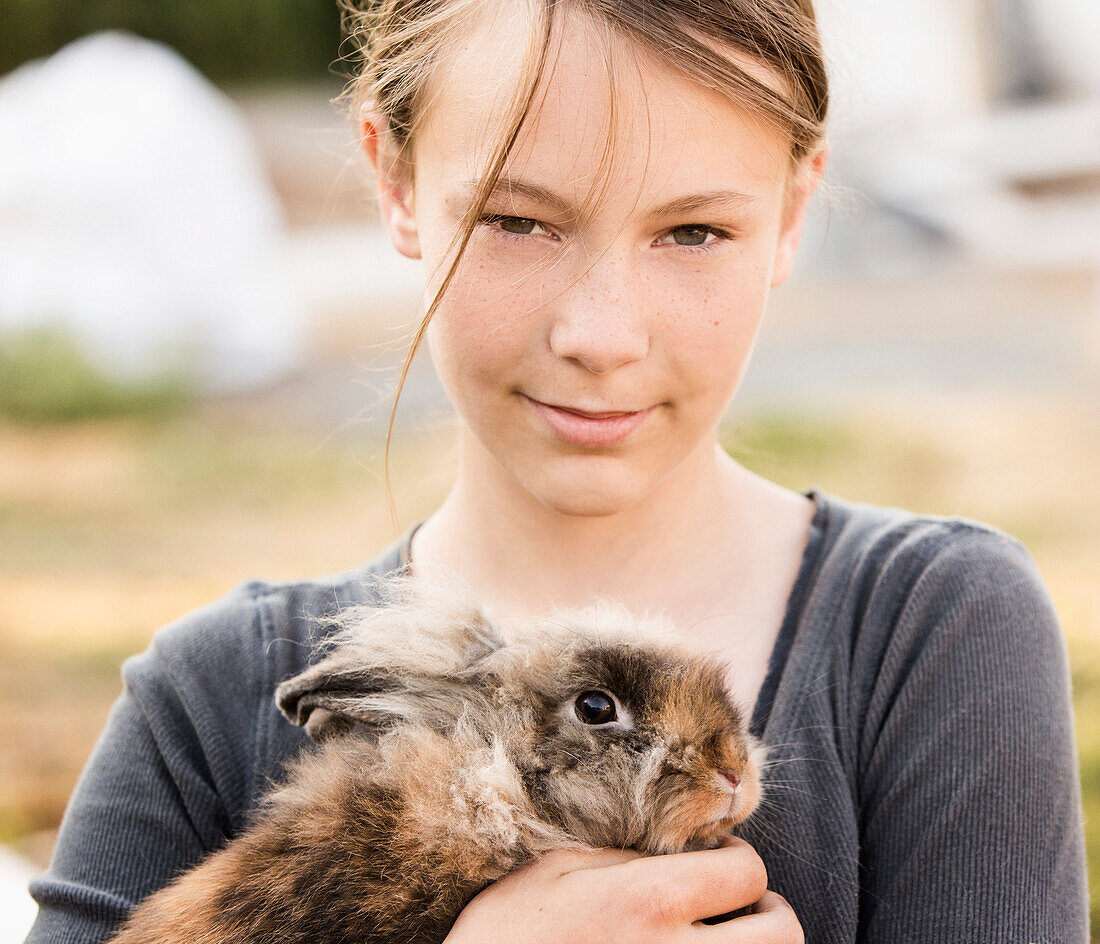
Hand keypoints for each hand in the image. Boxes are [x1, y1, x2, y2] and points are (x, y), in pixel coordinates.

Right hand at [442, 835, 803, 943]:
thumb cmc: (506, 934)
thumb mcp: (555, 869)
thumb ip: (622, 853)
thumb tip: (675, 844)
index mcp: (648, 902)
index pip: (747, 872)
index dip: (736, 862)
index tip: (715, 867)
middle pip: (783, 933)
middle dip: (767, 913)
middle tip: (736, 910)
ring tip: (720, 941)